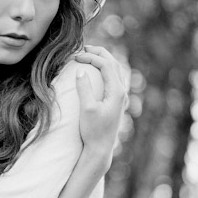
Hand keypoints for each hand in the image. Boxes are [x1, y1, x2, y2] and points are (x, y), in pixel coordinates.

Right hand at [74, 45, 127, 169]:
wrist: (100, 149)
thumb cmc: (93, 131)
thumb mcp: (87, 109)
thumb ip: (84, 88)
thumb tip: (81, 71)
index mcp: (117, 91)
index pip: (106, 65)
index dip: (90, 57)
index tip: (75, 57)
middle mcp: (122, 92)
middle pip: (113, 64)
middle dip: (99, 53)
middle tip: (83, 48)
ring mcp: (120, 97)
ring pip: (115, 70)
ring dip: (102, 60)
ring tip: (89, 55)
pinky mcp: (117, 102)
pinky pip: (114, 78)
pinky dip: (104, 70)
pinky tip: (95, 71)